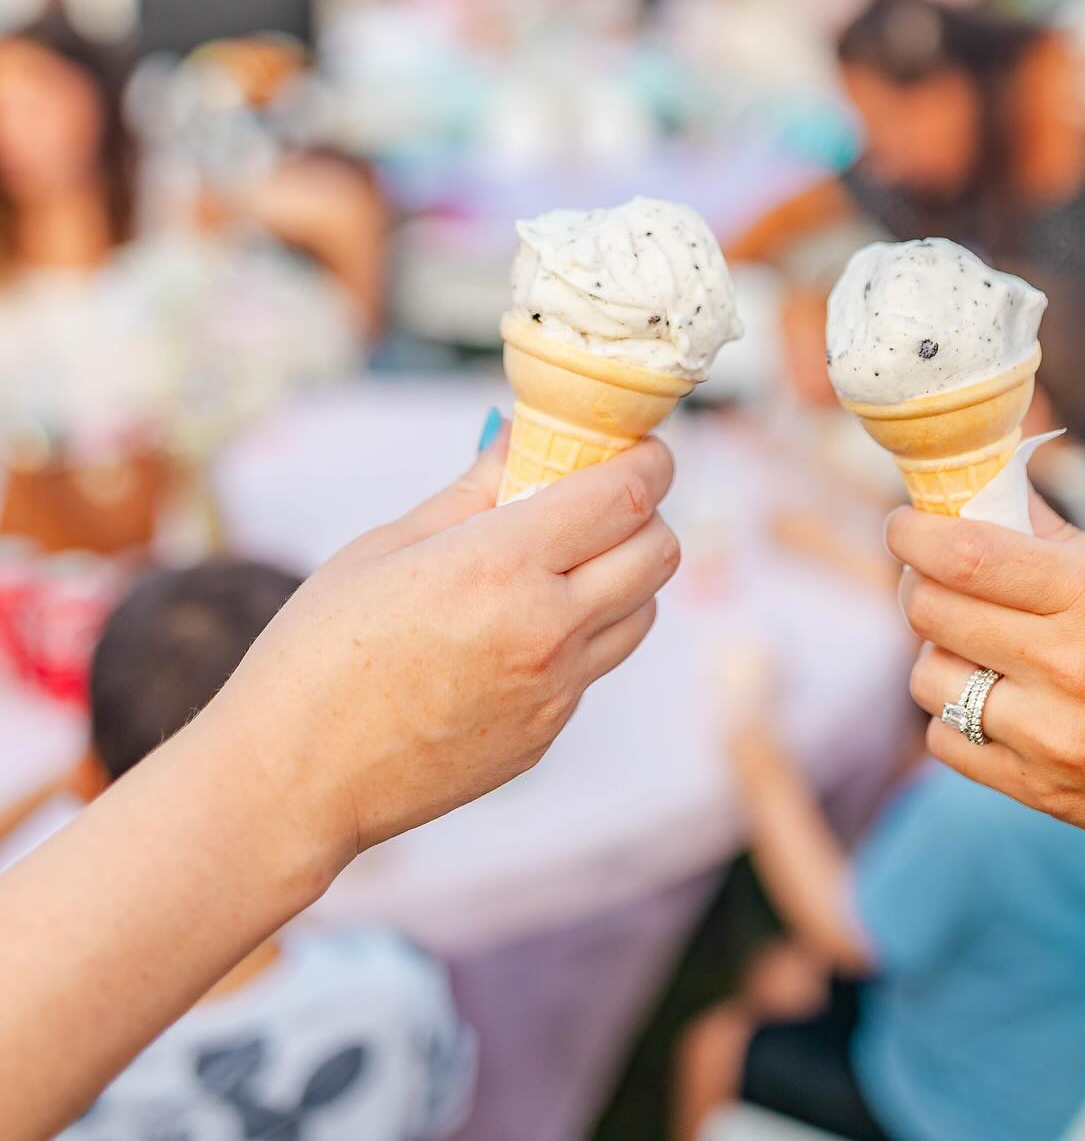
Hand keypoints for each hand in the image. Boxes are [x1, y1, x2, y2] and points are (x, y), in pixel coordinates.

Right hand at [201, 434, 679, 880]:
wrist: (292, 782)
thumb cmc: (317, 651)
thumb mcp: (387, 548)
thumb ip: (471, 490)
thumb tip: (522, 436)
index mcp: (500, 565)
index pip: (627, 498)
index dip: (649, 463)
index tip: (639, 450)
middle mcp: (544, 629)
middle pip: (658, 553)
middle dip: (644, 515)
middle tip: (601, 502)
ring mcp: (553, 692)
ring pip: (642, 612)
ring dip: (624, 576)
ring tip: (563, 564)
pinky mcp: (545, 736)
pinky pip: (595, 666)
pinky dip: (581, 634)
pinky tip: (515, 630)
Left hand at [888, 496, 1084, 887]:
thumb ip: (1064, 545)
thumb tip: (995, 498)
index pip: (966, 555)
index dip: (913, 535)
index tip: (903, 525)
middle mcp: (1071, 667)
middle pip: (933, 611)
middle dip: (920, 584)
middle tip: (938, 577)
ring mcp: (1053, 738)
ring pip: (930, 676)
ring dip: (939, 651)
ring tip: (976, 643)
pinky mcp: (1043, 793)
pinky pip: (948, 740)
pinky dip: (954, 713)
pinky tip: (994, 699)